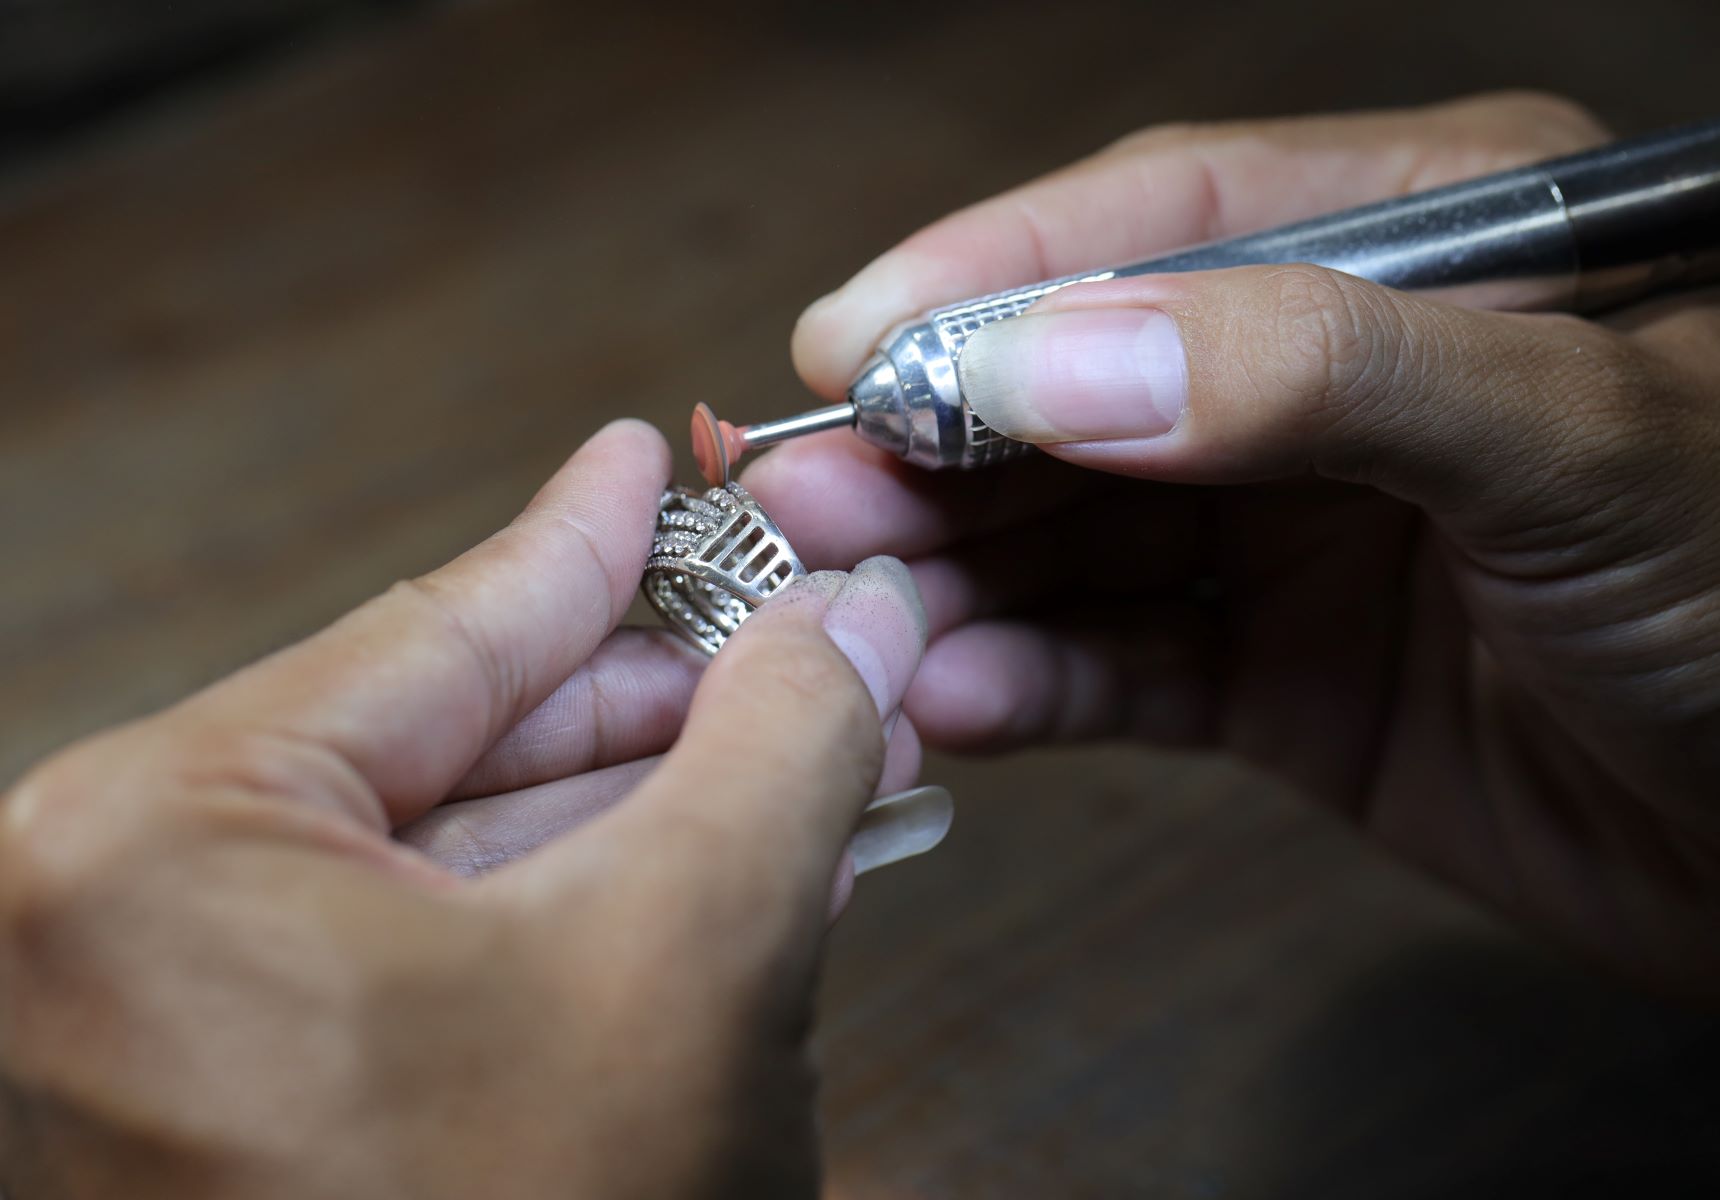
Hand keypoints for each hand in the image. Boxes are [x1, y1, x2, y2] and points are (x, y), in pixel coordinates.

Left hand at [0, 420, 928, 1196]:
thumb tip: (851, 617)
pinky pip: (416, 954)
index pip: (441, 630)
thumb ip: (784, 740)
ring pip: (446, 852)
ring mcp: (145, 1021)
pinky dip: (570, 907)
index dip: (591, 539)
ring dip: (636, 805)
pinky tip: (709, 863)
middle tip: (786, 629)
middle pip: (446, 740)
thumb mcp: (696, 956)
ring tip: (794, 746)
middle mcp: (100, 919)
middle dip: (654, 693)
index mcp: (153, 842)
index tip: (658, 462)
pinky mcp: (219, 1105)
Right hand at [743, 93, 1719, 1002]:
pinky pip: (1125, 665)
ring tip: (838, 609)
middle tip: (800, 493)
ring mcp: (1303, 531)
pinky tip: (949, 695)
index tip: (853, 334)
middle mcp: (1340, 377)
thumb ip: (1320, 375)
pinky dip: (1030, 681)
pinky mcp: (1285, 675)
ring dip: (955, 569)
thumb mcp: (1577, 436)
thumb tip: (1062, 358)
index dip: (1000, 270)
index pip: (1174, 215)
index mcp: (1429, 245)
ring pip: (1082, 531)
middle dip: (940, 437)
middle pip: (1091, 381)